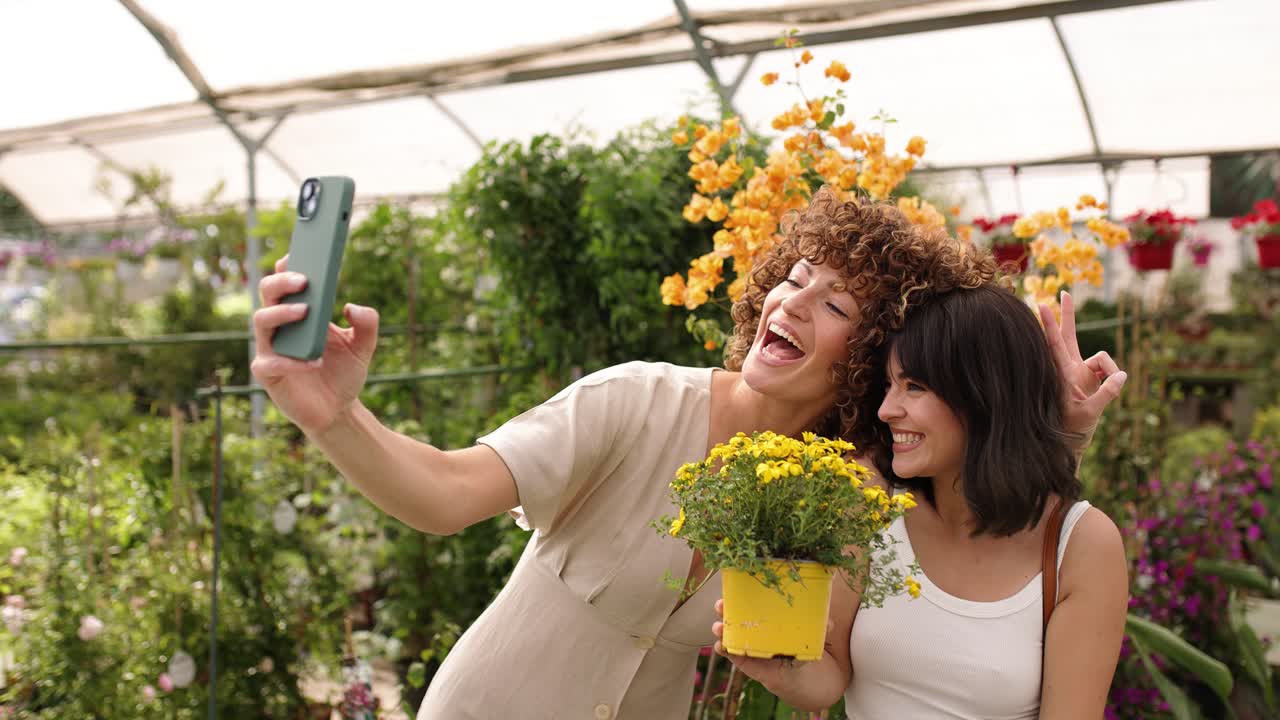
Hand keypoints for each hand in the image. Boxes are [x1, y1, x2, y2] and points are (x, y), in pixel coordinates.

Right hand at [250, 255, 379, 434]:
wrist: (338, 409)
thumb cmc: (344, 372)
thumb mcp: (364, 346)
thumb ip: (367, 324)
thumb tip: (352, 307)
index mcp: (300, 311)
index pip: (286, 281)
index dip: (288, 264)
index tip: (299, 252)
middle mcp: (280, 325)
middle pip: (267, 292)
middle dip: (282, 282)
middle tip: (304, 280)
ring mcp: (271, 347)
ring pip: (261, 320)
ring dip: (282, 313)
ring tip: (306, 312)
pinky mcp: (268, 373)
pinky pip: (269, 361)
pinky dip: (290, 360)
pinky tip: (313, 361)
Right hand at [711, 598, 825, 691]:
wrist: (799, 677)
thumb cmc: (801, 648)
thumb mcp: (808, 635)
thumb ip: (818, 628)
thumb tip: (829, 623)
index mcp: (765, 618)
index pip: (750, 602)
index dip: (740, 594)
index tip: (733, 587)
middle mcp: (752, 628)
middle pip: (733, 614)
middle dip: (724, 608)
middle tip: (721, 605)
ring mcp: (746, 644)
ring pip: (728, 632)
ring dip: (720, 628)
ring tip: (718, 627)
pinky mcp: (744, 661)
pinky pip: (730, 653)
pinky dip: (724, 648)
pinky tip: (721, 644)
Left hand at [1038, 291, 1126, 439]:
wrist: (1071, 441)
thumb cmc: (1073, 428)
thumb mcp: (1090, 412)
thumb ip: (1107, 392)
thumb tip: (1123, 375)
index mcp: (1061, 374)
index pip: (1054, 344)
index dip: (1049, 325)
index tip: (1041, 305)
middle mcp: (1069, 368)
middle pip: (1069, 335)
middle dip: (1068, 315)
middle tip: (1064, 292)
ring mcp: (1080, 372)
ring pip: (1101, 357)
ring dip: (1111, 370)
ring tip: (1112, 389)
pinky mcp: (1092, 377)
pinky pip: (1110, 369)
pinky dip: (1115, 377)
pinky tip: (1114, 388)